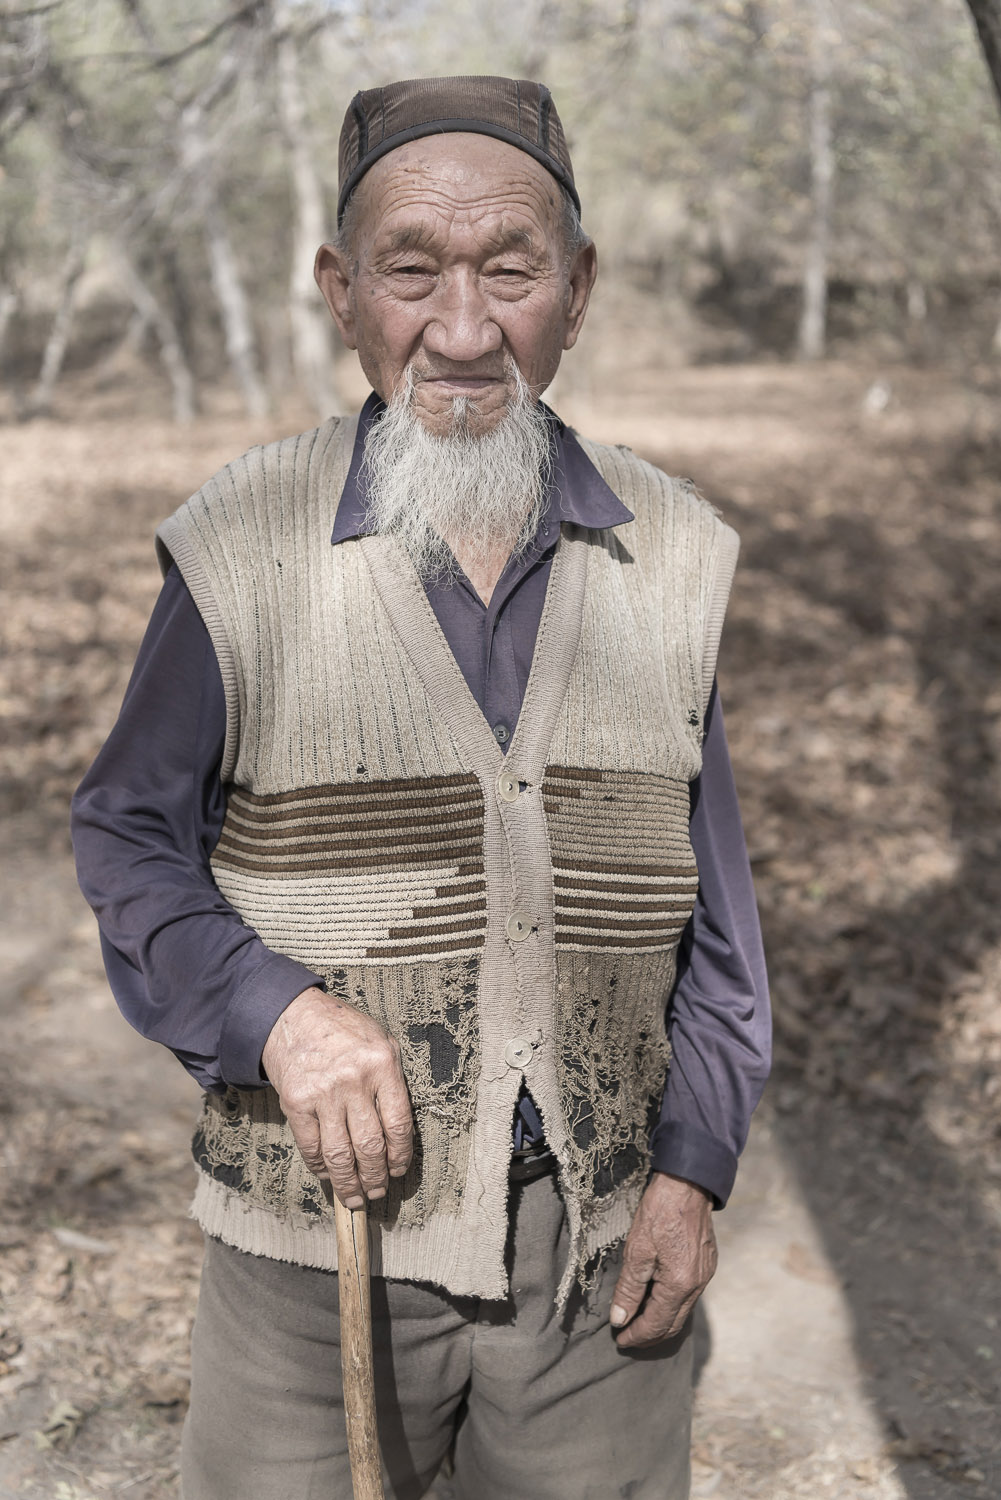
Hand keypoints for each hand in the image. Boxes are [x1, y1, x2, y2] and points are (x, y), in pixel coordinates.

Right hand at [261, 986, 412, 1210]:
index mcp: (383, 1065)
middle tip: (378, 1192)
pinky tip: (328, 1176)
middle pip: (371, 1146)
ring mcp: (324, 1094)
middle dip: (376, 1177)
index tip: (399, 1171)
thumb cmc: (342, 1030)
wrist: (292, 1016)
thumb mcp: (380, 1040)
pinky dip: (321, 1168)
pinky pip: (312, 1147)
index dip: (400, 1155)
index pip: (399, 1124)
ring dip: (350, 1184)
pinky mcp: (297, 1103)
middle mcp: (355, 1081)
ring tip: (356, 1198)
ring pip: (341, 1154)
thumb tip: (399, 1132)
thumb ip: (392, 1079)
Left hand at [610, 1172, 716, 1348]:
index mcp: (680, 1284)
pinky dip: (671, 1305)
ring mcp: (705, 1275)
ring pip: (682, 1311)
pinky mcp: (706, 1265)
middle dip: (649, 1335)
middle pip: (673, 1324)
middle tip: (627, 1337)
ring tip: (638, 1322)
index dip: (637, 1336)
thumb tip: (619, 1319)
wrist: (687, 1183)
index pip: (656, 1324)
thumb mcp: (637, 1250)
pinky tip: (656, 1300)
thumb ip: (629, 1289)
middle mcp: (697, 1285)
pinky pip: (689, 1296)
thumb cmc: (659, 1212)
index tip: (619, 1340)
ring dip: (660, 1321)